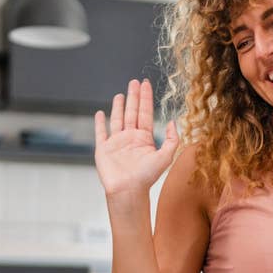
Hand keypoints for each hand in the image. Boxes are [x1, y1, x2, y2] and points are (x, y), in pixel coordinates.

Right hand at [94, 79, 178, 199]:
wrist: (128, 190)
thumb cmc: (146, 177)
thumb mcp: (165, 157)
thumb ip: (172, 139)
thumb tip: (173, 121)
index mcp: (144, 139)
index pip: (145, 113)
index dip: (145, 98)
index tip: (146, 84)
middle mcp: (130, 138)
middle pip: (132, 112)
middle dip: (134, 97)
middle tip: (134, 81)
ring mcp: (116, 143)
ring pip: (117, 119)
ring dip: (119, 106)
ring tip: (121, 94)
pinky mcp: (103, 149)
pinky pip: (100, 133)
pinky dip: (99, 123)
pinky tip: (99, 113)